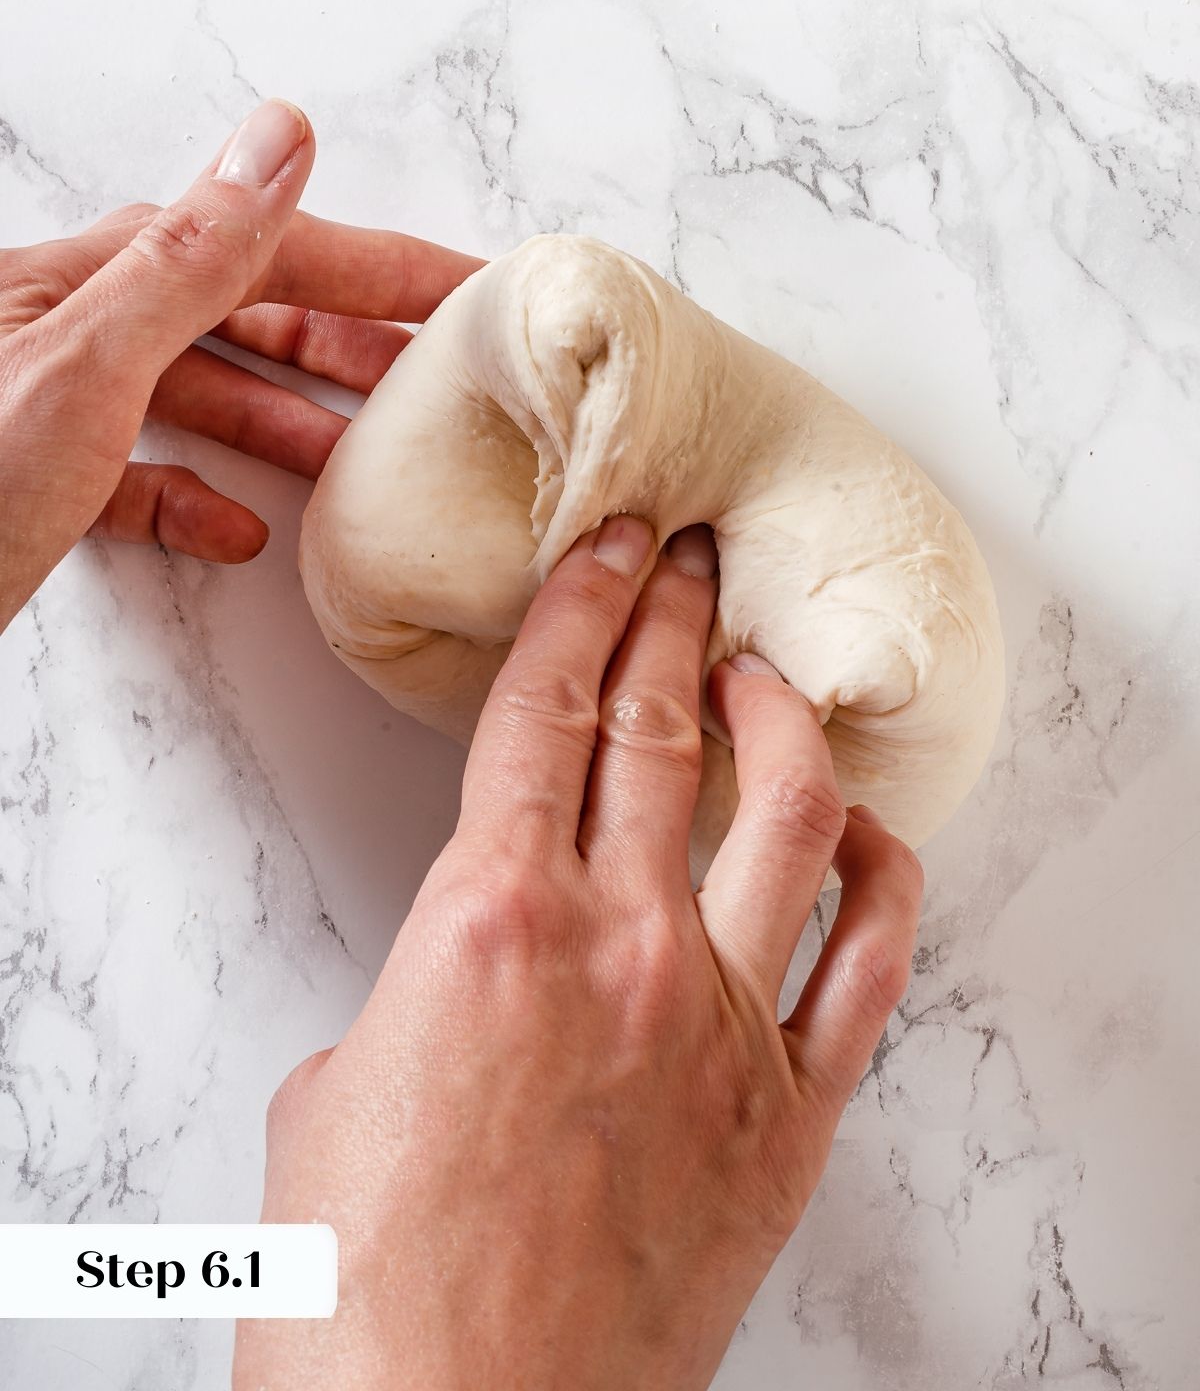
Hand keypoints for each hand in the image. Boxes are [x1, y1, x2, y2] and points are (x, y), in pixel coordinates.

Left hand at [0, 98, 481, 630]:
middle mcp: (72, 330)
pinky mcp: (32, 488)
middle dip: (349, 343)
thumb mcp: (82, 370)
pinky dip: (195, 500)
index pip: (272, 253)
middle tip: (444, 371)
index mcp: (90, 284)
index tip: (478, 287)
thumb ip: (190, 260)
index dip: (384, 269)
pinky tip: (238, 532)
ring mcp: (50, 408)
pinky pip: (134, 479)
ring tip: (363, 453)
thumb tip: (282, 138)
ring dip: (284, 422)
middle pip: (240, 317)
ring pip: (194, 396)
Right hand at [237, 516, 922, 1390]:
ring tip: (773, 667)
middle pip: (666, 729)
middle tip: (688, 558)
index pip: (547, 710)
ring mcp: (722, 1025)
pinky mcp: (788, 1117)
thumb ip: (425, 989)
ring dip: (787, 716)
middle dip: (679, 618)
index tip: (613, 546)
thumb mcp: (340, 1090)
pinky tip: (870, 838)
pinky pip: (873, 967)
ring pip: (791, 816)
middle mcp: (621, 946)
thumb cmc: (360, 1288)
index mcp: (489, 922)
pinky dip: (884, 882)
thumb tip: (477, 973)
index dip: (584, 606)